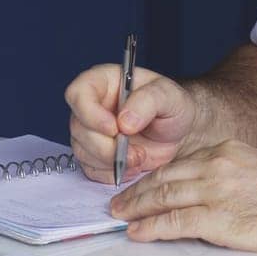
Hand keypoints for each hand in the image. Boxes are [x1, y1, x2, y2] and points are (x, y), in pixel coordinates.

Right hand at [65, 64, 203, 183]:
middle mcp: (91, 106)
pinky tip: (132, 167)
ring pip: (82, 151)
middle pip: (78, 127)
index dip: (90, 113)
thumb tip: (124, 121)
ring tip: (139, 158)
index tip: (114, 129)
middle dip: (107, 146)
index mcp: (103, 82)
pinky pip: (90, 169)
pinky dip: (111, 173)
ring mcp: (90, 132)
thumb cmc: (171, 105)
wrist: (178, 132)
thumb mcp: (169, 95)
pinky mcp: (94, 155)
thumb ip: (148, 101)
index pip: (78, 93)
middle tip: (136, 153)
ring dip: (111, 161)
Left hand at [108, 140, 256, 255]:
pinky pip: (173, 222)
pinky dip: (150, 227)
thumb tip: (207, 192)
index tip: (140, 186)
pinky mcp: (217, 219)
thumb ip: (229, 175)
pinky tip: (137, 232)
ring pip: (162, 197)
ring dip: (136, 208)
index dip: (154, 176)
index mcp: (225, 150)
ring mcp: (214, 191)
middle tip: (117, 202)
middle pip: (164, 178)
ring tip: (120, 217)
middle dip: (136, 191)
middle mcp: (215, 165)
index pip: (179, 163)